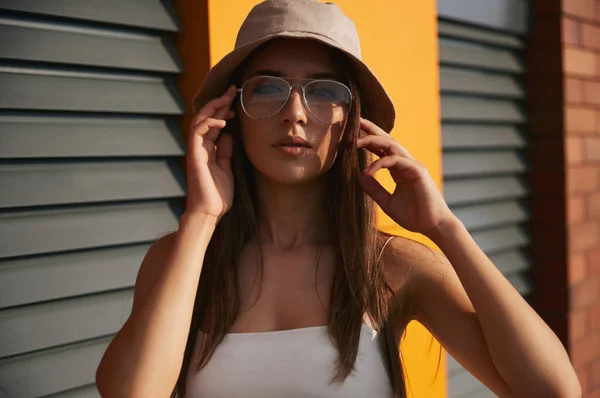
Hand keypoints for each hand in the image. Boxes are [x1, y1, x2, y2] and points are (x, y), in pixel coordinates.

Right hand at [184, 85, 236, 221]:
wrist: (210, 213)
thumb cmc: (218, 196)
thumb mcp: (227, 169)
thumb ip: (226, 152)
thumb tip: (229, 135)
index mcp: (208, 150)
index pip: (213, 124)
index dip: (223, 110)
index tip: (236, 101)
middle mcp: (200, 147)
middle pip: (206, 118)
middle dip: (219, 102)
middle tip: (233, 90)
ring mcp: (196, 151)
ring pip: (199, 120)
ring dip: (213, 108)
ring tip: (227, 99)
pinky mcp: (194, 155)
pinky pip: (197, 132)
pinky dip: (209, 123)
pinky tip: (223, 121)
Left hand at [356, 118, 455, 236]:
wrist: (433, 226)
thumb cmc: (414, 215)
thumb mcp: (387, 202)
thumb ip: (374, 189)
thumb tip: (359, 175)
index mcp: (399, 169)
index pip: (382, 148)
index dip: (369, 138)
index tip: (352, 133)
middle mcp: (406, 163)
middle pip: (387, 140)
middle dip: (371, 129)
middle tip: (355, 120)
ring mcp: (412, 166)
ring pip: (392, 145)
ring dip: (373, 140)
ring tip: (355, 142)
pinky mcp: (417, 171)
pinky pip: (396, 161)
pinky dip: (380, 163)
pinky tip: (368, 171)